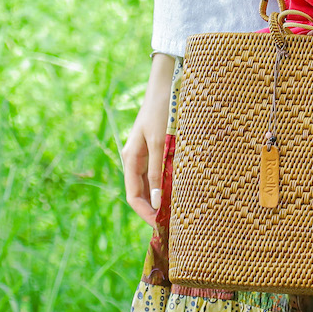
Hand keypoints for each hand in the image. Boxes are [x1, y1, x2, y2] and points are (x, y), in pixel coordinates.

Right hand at [121, 53, 175, 225]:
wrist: (166, 85)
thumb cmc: (161, 111)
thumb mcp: (158, 142)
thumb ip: (156, 170)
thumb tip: (155, 201)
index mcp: (131, 158)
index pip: (133, 196)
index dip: (145, 213)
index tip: (161, 226)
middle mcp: (136, 159)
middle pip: (142, 193)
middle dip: (154, 209)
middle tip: (172, 224)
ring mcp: (147, 154)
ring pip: (152, 184)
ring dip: (162, 198)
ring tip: (178, 211)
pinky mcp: (158, 149)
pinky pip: (160, 173)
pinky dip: (168, 184)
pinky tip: (181, 190)